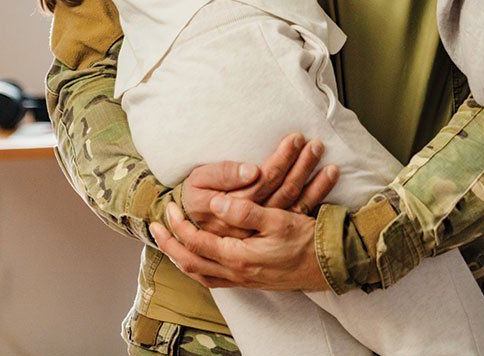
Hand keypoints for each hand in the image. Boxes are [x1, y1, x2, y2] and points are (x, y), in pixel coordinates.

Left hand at [150, 199, 327, 291]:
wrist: (328, 265)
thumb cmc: (305, 240)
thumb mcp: (277, 219)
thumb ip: (245, 211)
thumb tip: (216, 203)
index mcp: (238, 256)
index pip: (196, 242)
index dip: (178, 226)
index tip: (168, 208)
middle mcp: (235, 272)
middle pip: (190, 262)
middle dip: (169, 245)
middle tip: (156, 228)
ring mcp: (243, 280)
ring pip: (200, 274)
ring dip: (181, 258)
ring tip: (171, 244)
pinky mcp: (251, 281)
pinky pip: (214, 280)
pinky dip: (200, 270)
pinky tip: (201, 261)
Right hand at [180, 132, 338, 238]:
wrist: (188, 228)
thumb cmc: (193, 197)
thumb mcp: (199, 182)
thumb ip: (223, 174)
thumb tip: (251, 170)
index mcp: (231, 209)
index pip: (264, 181)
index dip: (281, 160)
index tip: (296, 139)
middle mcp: (250, 224)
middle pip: (283, 192)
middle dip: (300, 165)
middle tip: (315, 144)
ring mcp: (262, 231)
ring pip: (294, 204)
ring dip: (313, 181)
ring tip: (325, 158)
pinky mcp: (271, 232)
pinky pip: (299, 215)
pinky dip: (317, 196)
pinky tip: (329, 178)